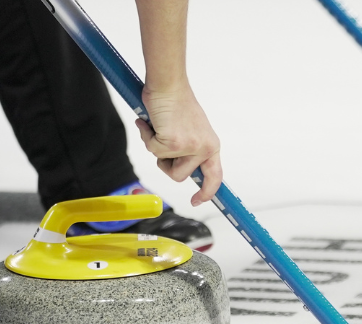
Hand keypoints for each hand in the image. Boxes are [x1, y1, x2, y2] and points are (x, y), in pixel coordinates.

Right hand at [135, 85, 221, 206]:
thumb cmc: (175, 102)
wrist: (167, 84)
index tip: (197, 201)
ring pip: (166, 167)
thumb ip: (189, 149)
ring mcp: (190, 147)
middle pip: (180, 176)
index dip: (207, 192)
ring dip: (156, 151)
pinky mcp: (174, 143)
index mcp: (211, 145)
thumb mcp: (190, 130)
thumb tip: (178, 166)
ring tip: (158, 129)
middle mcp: (205, 148)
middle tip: (162, 141)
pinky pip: (153, 151)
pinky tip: (151, 122)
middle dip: (165, 164)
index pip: (215, 177)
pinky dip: (147, 136)